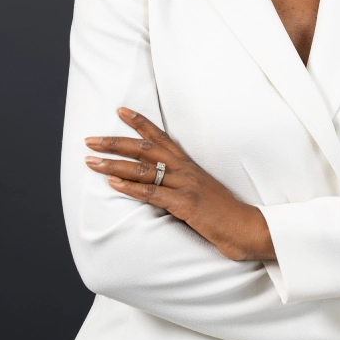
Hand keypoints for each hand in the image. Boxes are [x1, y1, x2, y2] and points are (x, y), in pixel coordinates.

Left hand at [85, 107, 273, 261]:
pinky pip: (153, 193)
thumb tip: (158, 186)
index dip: (140, 123)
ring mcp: (186, 186)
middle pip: (145, 149)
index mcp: (190, 165)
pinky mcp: (186, 204)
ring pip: (144, 169)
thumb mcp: (201, 192)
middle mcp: (186, 170)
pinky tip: (113, 183)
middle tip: (90, 139)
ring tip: (91, 160)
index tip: (120, 111)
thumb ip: (180, 185)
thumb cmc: (224, 214)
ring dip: (114, 164)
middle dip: (115, 142)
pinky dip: (131, 187)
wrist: (248, 228)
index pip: (161, 137)